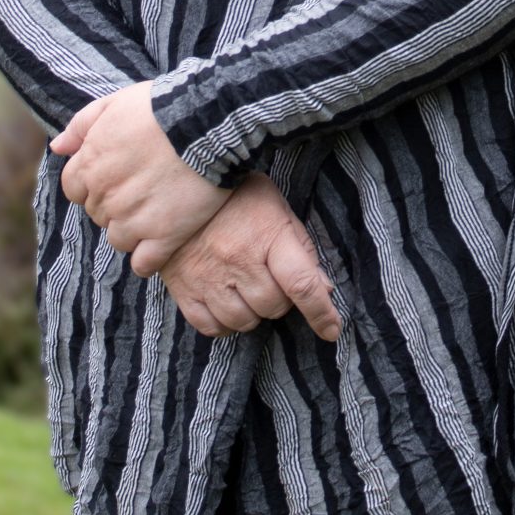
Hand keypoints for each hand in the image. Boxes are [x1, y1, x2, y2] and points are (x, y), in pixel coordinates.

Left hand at [51, 86, 229, 274]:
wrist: (205, 123)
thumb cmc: (159, 108)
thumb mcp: (114, 103)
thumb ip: (80, 126)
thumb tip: (58, 148)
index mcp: (90, 166)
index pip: (74, 190)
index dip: (93, 183)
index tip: (117, 176)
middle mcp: (106, 197)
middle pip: (98, 214)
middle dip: (115, 203)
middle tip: (144, 187)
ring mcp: (134, 220)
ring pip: (119, 239)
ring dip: (132, 229)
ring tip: (157, 209)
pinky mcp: (164, 237)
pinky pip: (144, 263)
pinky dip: (149, 257)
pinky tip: (162, 241)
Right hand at [158, 172, 341, 342]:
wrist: (185, 185)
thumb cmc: (240, 197)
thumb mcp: (279, 211)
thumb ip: (302, 251)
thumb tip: (324, 289)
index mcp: (267, 236)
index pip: (301, 284)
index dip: (321, 312)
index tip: (331, 329)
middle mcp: (238, 259)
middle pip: (273, 306)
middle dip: (280, 300)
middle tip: (270, 279)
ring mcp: (208, 276)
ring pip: (243, 321)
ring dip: (252, 313)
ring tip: (247, 289)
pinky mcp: (183, 287)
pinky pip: (211, 327)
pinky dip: (224, 323)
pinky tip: (227, 304)